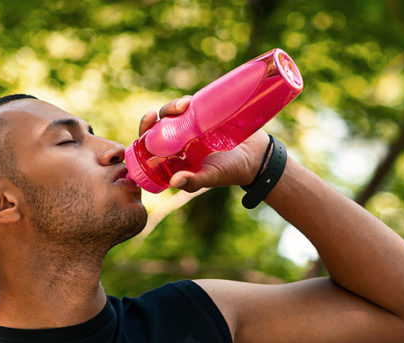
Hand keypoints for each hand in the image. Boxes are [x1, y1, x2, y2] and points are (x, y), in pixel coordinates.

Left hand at [138, 96, 270, 191]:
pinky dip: (191, 99)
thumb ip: (194, 182)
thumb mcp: (211, 177)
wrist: (258, 157)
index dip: (145, 130)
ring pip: (177, 111)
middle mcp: (181, 139)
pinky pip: (195, 102)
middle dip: (159, 114)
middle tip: (164, 112)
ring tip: (185, 105)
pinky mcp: (208, 113)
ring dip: (175, 105)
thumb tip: (174, 182)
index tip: (149, 120)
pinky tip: (191, 99)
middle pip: (162, 123)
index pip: (152, 141)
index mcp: (174, 155)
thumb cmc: (231, 172)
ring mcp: (194, 125)